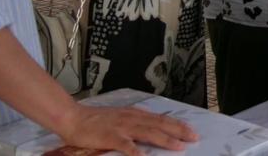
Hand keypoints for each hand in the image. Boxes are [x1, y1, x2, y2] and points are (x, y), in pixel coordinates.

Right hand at [58, 104, 196, 154]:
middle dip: (179, 131)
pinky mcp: (111, 137)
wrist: (73, 117)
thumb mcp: (121, 117)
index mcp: (135, 114)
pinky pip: (126, 145)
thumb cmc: (96, 120)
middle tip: (194, 137)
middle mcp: (132, 119)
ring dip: (165, 140)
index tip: (191, 130)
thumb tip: (151, 127)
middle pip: (160, 124)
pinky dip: (136, 151)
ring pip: (149, 133)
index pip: (161, 119)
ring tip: (179, 146)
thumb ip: (135, 122)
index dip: (178, 125)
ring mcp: (122, 127)